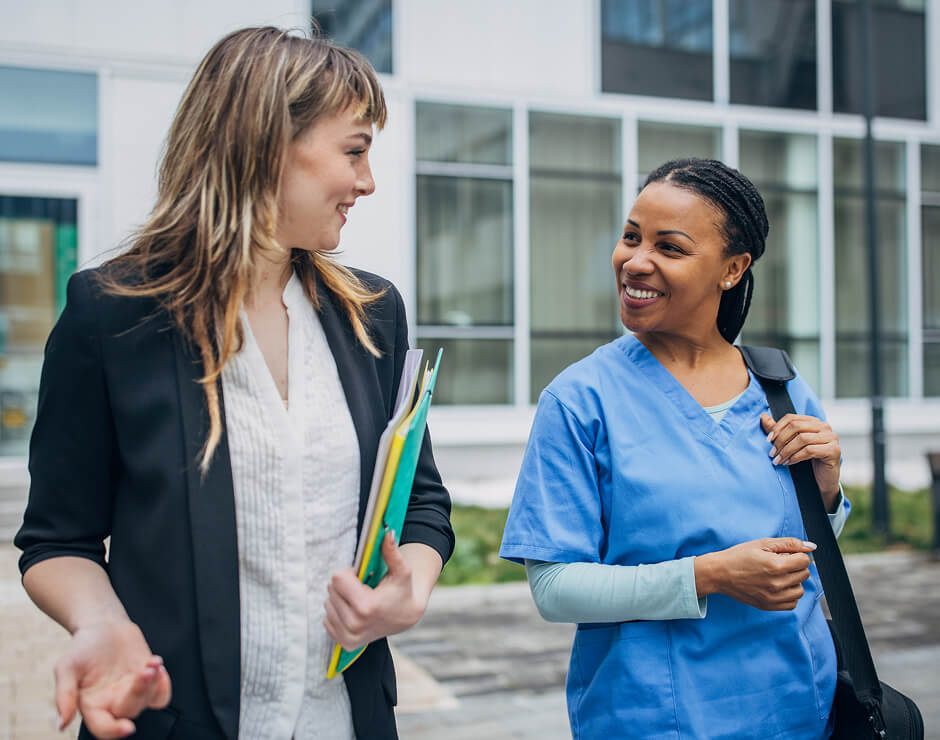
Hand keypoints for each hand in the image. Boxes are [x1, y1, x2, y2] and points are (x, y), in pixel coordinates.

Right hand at [55, 619, 171, 737]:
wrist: (102, 625)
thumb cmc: (81, 647)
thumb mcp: (66, 667)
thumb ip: (64, 695)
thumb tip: (61, 724)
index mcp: (92, 705)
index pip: (103, 727)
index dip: (114, 731)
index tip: (128, 728)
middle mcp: (113, 702)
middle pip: (130, 712)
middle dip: (140, 693)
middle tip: (144, 671)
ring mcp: (132, 691)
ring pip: (148, 701)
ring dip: (154, 685)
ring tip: (152, 663)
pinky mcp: (147, 679)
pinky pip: (160, 693)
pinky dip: (164, 685)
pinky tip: (158, 665)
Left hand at [324, 532, 428, 651]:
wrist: (405, 616)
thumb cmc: (402, 590)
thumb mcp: (401, 570)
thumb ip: (391, 552)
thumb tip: (387, 532)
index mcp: (366, 607)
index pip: (337, 579)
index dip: (348, 574)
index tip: (361, 577)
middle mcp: (354, 625)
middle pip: (330, 590)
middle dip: (344, 585)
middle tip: (362, 588)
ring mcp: (348, 637)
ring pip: (327, 604)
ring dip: (340, 598)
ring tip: (360, 600)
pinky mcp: (344, 643)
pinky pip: (327, 618)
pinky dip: (338, 612)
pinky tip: (355, 612)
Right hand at [695, 537, 815, 610]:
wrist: (719, 573)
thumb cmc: (739, 556)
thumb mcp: (762, 544)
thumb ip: (789, 544)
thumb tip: (812, 547)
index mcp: (776, 566)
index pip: (805, 561)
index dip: (796, 554)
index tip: (785, 554)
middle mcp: (776, 584)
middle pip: (804, 575)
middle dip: (795, 566)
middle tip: (779, 563)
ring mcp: (773, 597)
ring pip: (800, 590)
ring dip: (794, 581)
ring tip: (779, 575)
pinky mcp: (768, 606)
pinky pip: (792, 603)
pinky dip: (789, 595)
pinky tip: (778, 586)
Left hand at [761, 412, 841, 510]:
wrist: (821, 482)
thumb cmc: (806, 462)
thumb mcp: (789, 444)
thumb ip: (778, 431)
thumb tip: (763, 417)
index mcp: (813, 422)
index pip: (791, 418)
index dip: (777, 428)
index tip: (768, 440)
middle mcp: (824, 427)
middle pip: (796, 426)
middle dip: (781, 440)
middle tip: (772, 453)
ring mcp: (831, 438)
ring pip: (802, 438)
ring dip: (786, 451)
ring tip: (778, 460)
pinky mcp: (834, 450)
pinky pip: (810, 450)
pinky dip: (796, 457)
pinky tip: (789, 463)